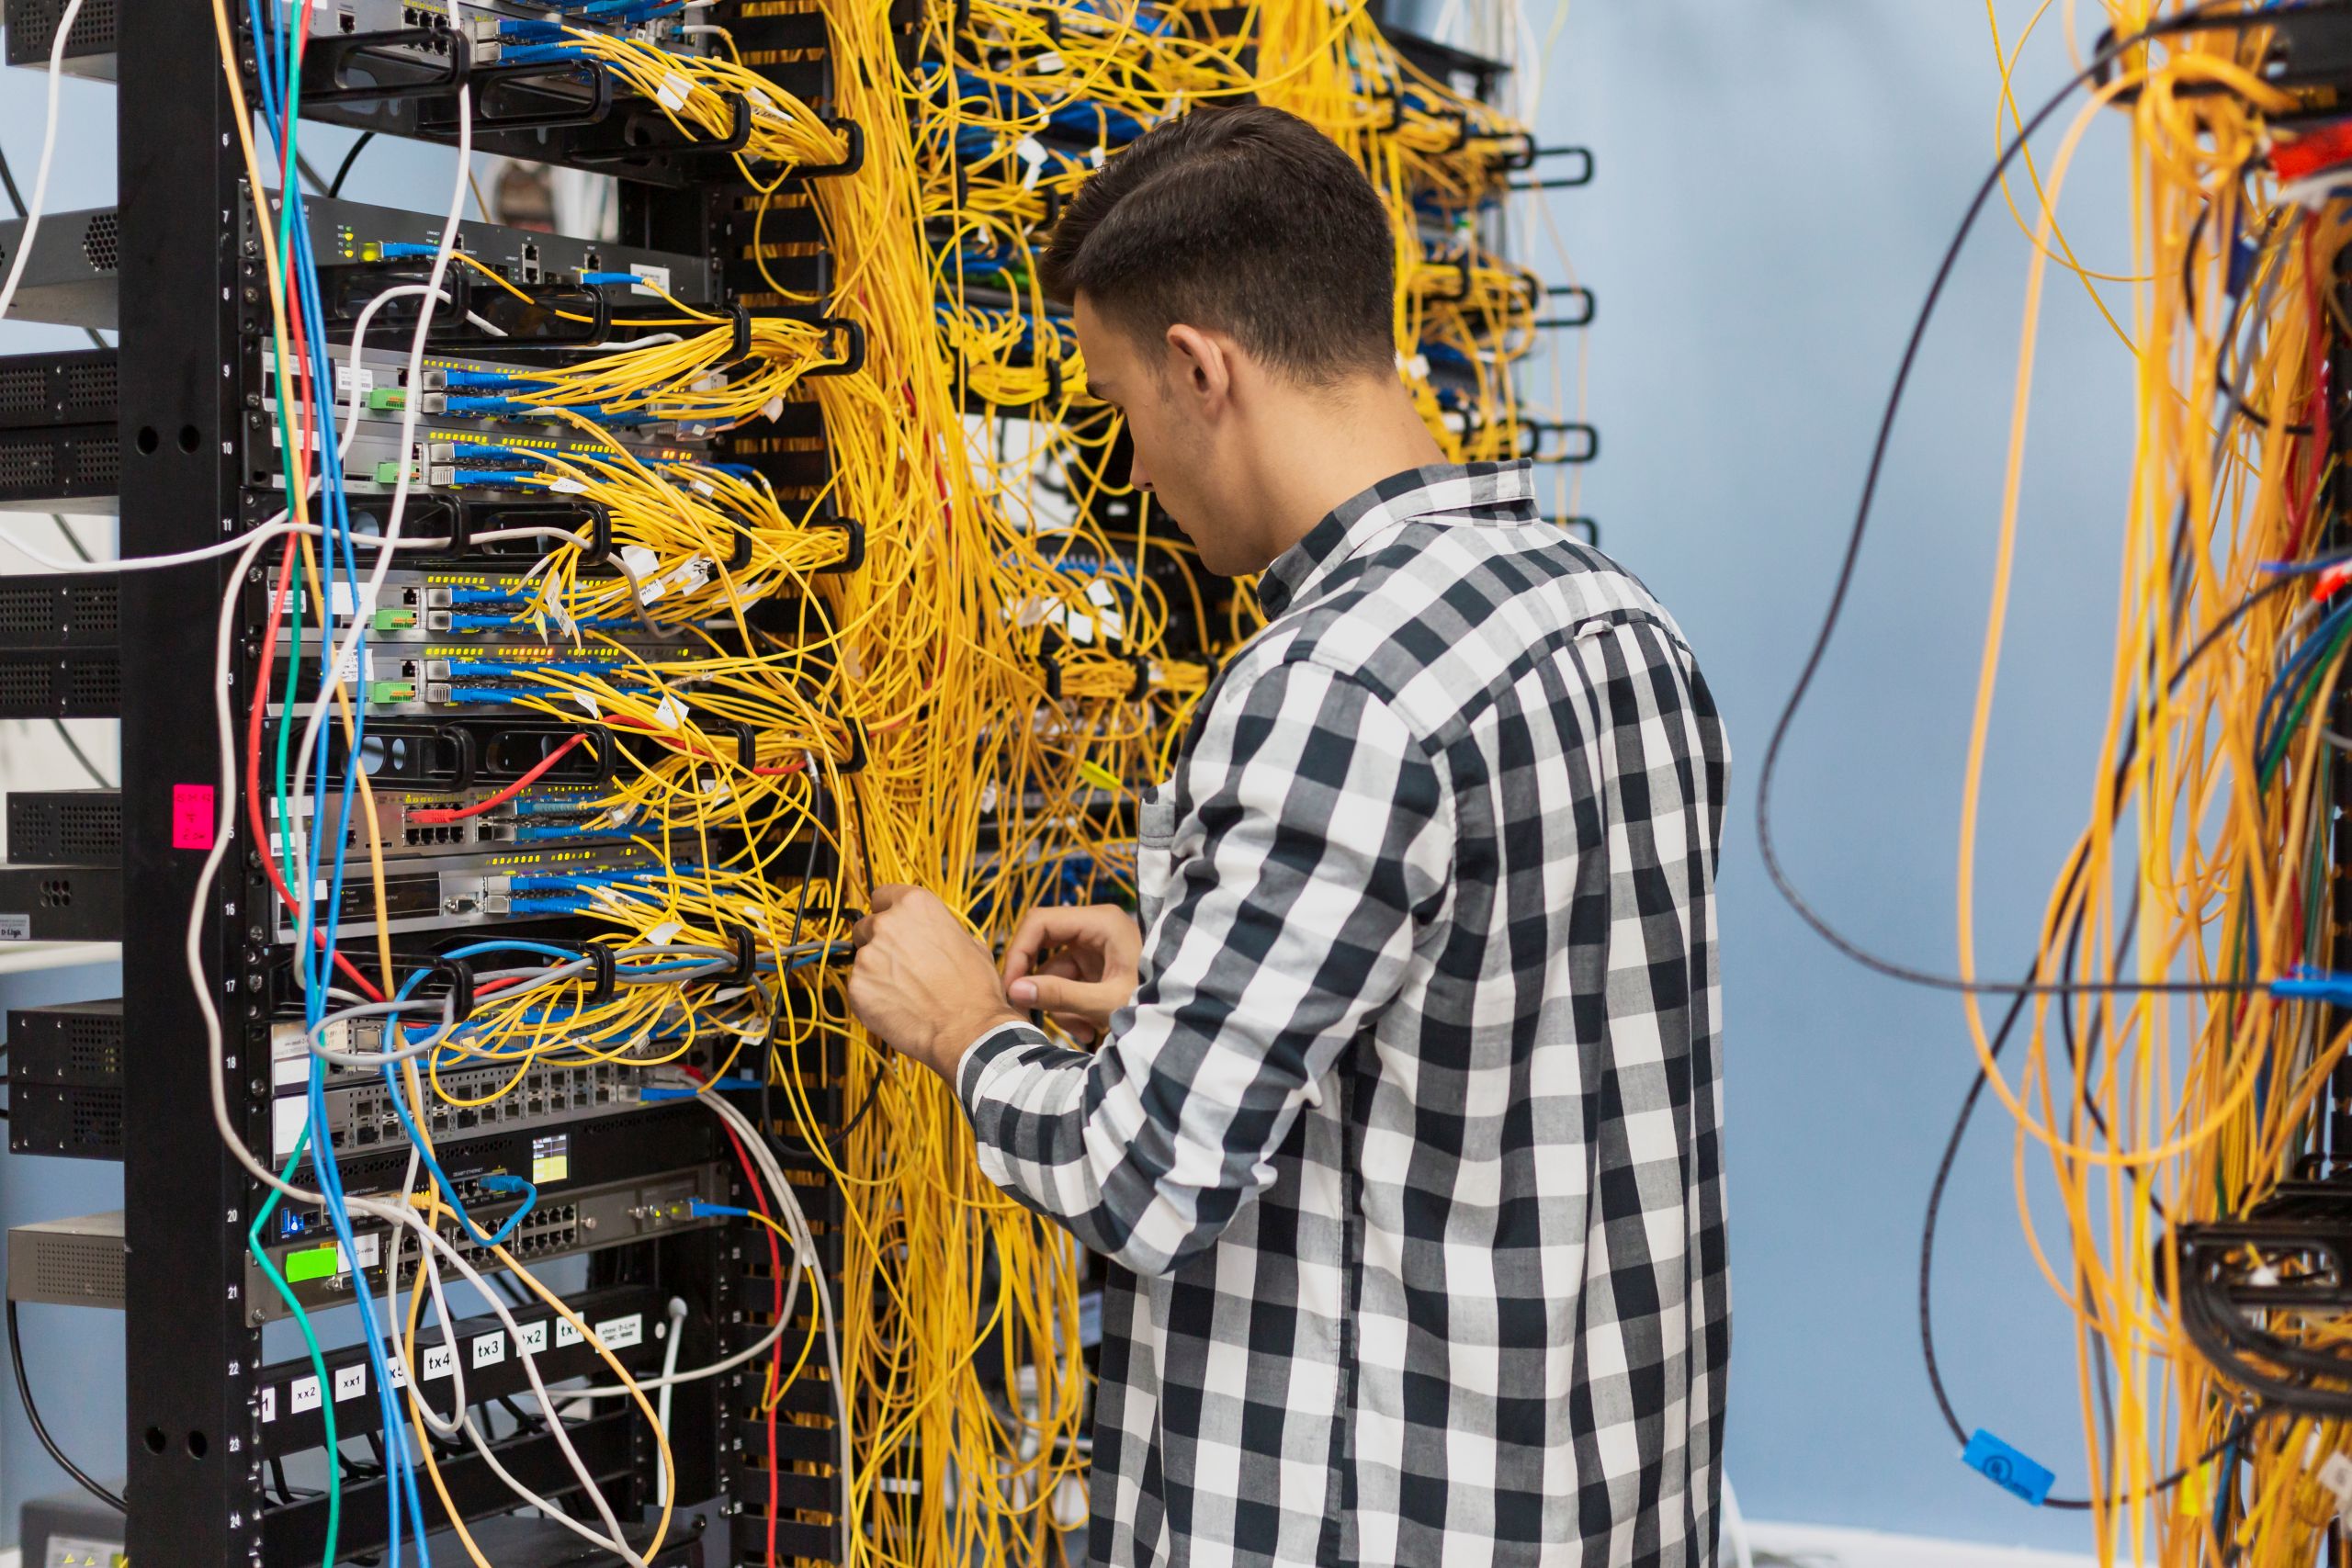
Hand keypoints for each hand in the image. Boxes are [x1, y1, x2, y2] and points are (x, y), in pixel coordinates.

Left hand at [849, 885, 1024, 1078]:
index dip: (888, 911)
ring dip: (877, 970)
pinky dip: (872, 996)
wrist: (966, 1029)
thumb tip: (931, 934)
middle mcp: (886, 924)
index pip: (882, 895)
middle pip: (867, 925)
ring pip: (863, 958)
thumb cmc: (973, 989)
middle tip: (902, 964)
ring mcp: (868, 956)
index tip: (892, 923)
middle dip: (879, 942)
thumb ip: (939, 929)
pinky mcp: (857, 987)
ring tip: (905, 990)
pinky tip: (898, 1005)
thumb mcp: (969, 942)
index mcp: (915, 905)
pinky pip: (859, 986)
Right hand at [1002, 903, 1142, 1045]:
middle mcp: (1095, 929)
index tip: (1010, 987)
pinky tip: (1087, 1030)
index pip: (1040, 922)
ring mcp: (1096, 949)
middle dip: (1037, 982)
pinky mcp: (1097, 969)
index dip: (1019, 951)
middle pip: (1043, 946)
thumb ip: (1060, 995)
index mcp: (1101, 922)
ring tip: (1081, 1031)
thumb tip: (1014, 991)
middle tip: (1024, 1012)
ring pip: (1054, 971)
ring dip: (1058, 1004)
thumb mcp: (1106, 1003)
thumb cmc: (1156, 1004)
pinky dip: (1071, 1008)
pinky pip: (1068, 984)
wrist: (1187, 1023)